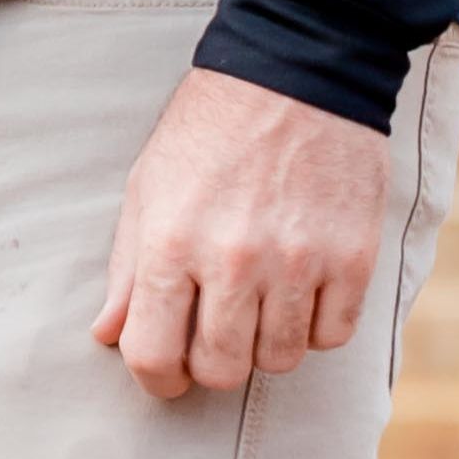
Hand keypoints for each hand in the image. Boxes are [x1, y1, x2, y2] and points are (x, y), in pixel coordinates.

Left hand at [91, 66, 393, 399]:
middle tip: (210, 335)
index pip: (154, 351)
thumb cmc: (205, 133)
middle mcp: (233, 260)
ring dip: (262, 344)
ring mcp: (297, 264)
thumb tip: (107, 333)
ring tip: (254, 301)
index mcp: (169, 241)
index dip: (155, 378)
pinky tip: (297, 290)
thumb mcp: (147, 188)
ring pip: (279, 361)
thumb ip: (126, 267)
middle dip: (209, 365)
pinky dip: (312, 327)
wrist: (291, 80)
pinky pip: (330, 337)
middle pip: (221, 370)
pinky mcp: (352, 262)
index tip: (162, 375)